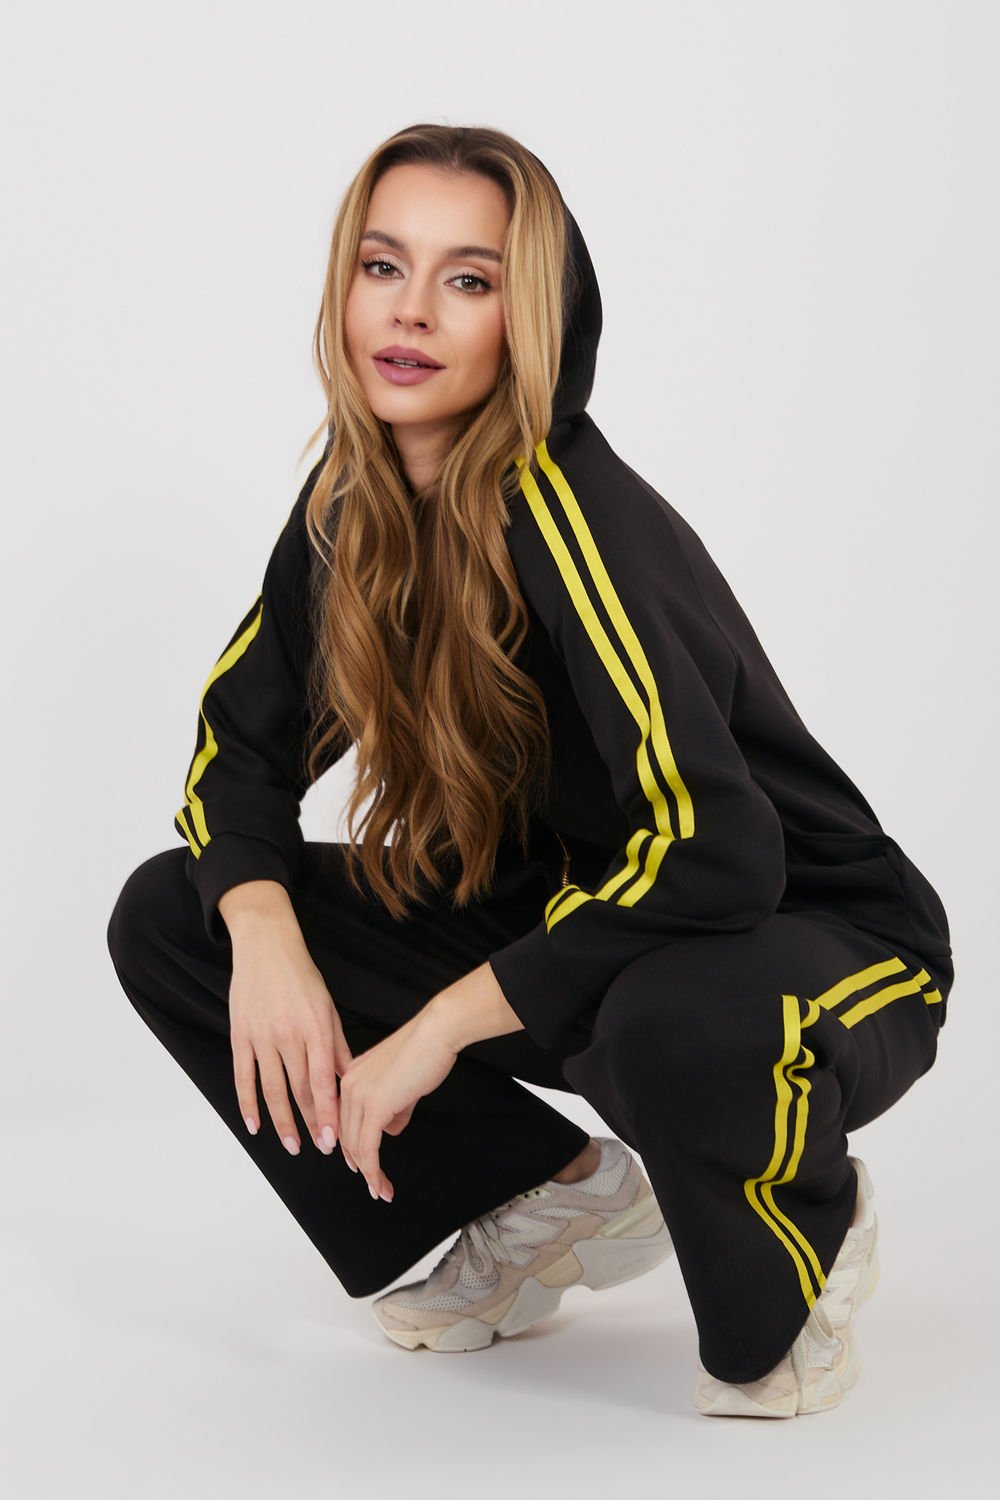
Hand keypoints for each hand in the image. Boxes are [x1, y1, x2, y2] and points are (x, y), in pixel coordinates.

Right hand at [227, 919, 353, 1157]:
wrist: (265, 945)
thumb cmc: (301, 975)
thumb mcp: (327, 1007)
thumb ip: (337, 1046)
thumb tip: (350, 1079)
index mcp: (315, 1028)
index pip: (324, 1080)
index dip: (329, 1112)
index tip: (334, 1139)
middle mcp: (288, 1035)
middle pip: (300, 1089)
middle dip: (312, 1122)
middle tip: (321, 1149)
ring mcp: (261, 1036)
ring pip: (272, 1089)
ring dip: (282, 1121)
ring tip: (292, 1145)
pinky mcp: (240, 1035)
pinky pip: (243, 1076)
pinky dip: (247, 1104)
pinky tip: (255, 1125)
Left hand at [337, 1009, 460, 1201]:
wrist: (436, 1033)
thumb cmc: (425, 1050)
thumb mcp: (401, 1082)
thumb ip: (393, 1106)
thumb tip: (392, 1127)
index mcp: (351, 1076)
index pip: (344, 1120)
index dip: (352, 1146)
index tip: (360, 1166)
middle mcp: (348, 1085)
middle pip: (347, 1136)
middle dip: (359, 1164)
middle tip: (374, 1185)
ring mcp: (359, 1095)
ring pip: (356, 1145)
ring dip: (369, 1173)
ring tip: (381, 1189)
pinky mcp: (375, 1105)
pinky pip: (368, 1146)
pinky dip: (373, 1170)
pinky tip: (380, 1183)